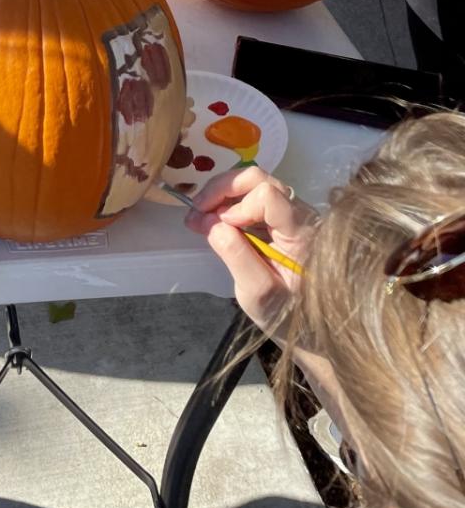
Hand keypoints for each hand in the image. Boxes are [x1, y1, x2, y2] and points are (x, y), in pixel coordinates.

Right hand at [185, 167, 316, 334]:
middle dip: (222, 190)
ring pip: (253, 184)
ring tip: (200, 217)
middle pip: (259, 179)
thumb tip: (213, 222)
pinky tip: (213, 221)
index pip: (269, 196)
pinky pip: (252, 197)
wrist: (310, 328)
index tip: (220, 226)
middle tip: (197, 210)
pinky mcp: (281, 218)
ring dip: (222, 195)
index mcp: (302, 233)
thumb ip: (237, 256)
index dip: (239, 206)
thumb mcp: (258, 294)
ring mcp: (291, 214)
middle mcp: (301, 215)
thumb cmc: (287, 315)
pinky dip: (228, 203)